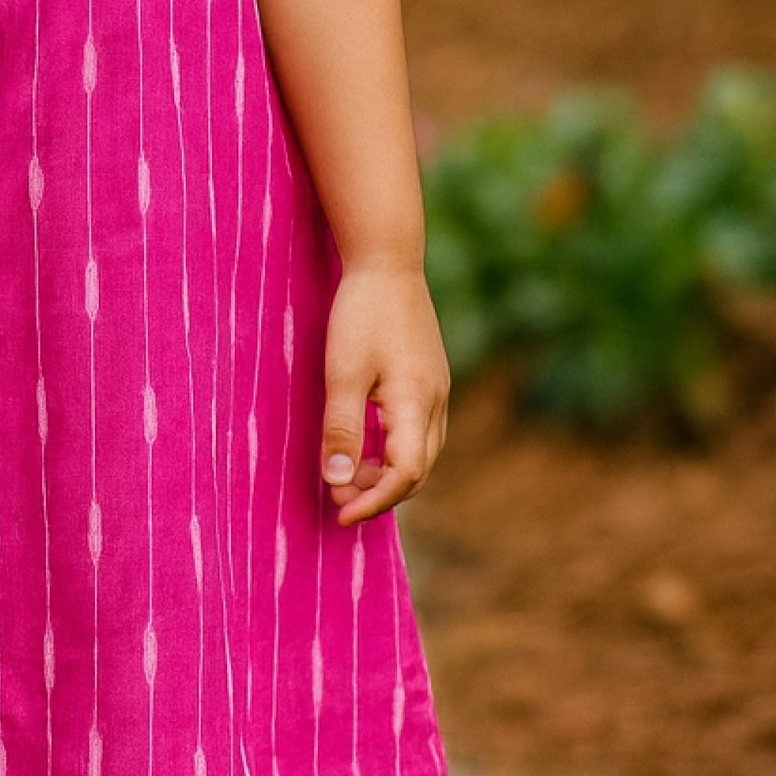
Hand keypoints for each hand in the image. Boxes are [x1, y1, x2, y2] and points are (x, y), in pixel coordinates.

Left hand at [320, 263, 449, 526]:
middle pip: (418, 471)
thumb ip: (342, 430)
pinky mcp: (430, 379)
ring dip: (387, 474)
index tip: (339, 515)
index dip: (373, 502)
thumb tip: (338, 483)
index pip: (405, 475)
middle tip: (337, 499)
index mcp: (418, 404)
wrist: (387, 261)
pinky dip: (393, 451)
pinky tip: (364, 446)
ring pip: (421, 453)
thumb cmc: (362, 315)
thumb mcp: (342, 374)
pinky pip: (418, 432)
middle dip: (380, 494)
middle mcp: (437, 402)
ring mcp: (438, 390)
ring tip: (346, 477)